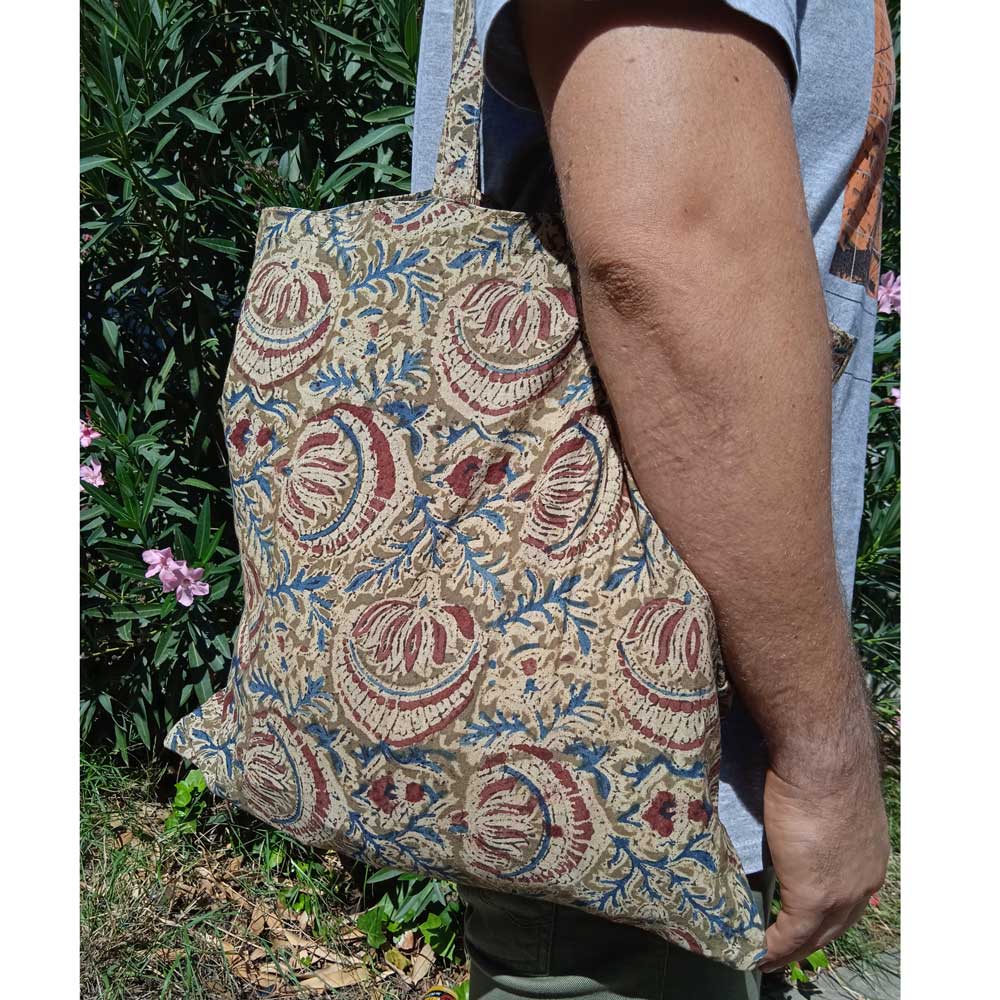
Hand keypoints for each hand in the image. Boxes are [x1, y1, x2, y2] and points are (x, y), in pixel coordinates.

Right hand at [758, 757, 889, 972]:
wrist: (823, 758)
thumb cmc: (821, 763)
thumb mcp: (827, 800)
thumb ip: (816, 820)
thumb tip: (792, 814)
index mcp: (869, 856)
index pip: (849, 897)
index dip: (826, 913)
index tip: (803, 920)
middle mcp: (865, 881)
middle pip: (836, 925)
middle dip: (810, 940)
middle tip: (783, 947)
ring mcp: (842, 892)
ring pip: (815, 935)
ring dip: (789, 949)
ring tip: (765, 955)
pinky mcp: (813, 895)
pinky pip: (791, 934)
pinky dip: (773, 947)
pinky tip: (757, 952)